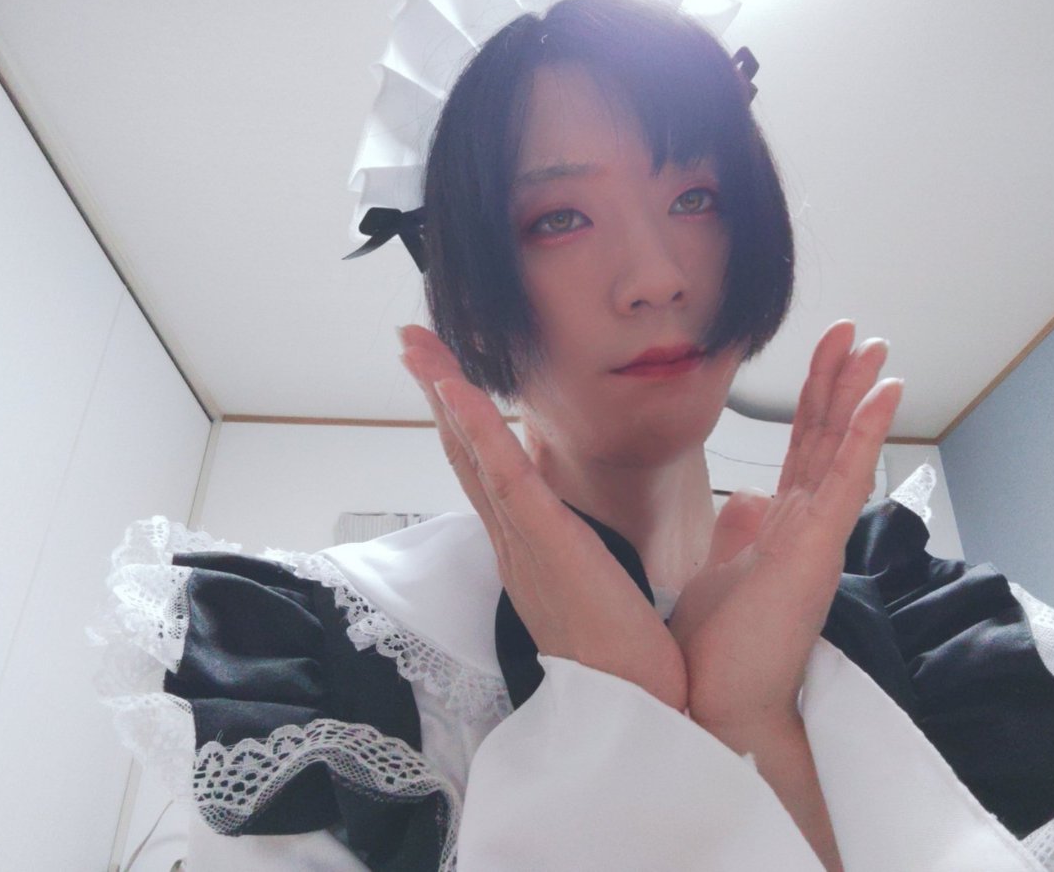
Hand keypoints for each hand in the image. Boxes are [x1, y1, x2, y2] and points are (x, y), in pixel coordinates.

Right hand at [399, 325, 686, 709]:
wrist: (640, 710)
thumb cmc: (629, 658)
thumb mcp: (601, 589)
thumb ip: (588, 553)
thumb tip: (597, 531)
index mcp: (528, 548)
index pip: (488, 471)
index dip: (463, 421)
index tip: (449, 378)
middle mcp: (513, 542)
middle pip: (466, 454)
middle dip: (437, 394)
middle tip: (413, 344)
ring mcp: (522, 542)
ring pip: (473, 454)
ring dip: (444, 394)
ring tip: (417, 346)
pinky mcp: (546, 544)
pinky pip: (504, 476)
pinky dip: (477, 429)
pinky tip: (456, 389)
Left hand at [670, 321, 901, 727]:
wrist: (720, 704)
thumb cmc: (720, 650)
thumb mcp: (721, 574)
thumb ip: (738, 534)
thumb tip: (745, 500)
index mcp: (782, 526)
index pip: (803, 447)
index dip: (815, 397)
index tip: (827, 353)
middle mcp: (806, 525)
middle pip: (825, 437)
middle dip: (840, 380)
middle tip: (858, 331)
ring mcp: (817, 537)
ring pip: (842, 451)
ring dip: (860, 395)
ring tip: (877, 346)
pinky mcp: (818, 551)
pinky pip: (847, 481)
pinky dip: (865, 434)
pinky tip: (883, 393)